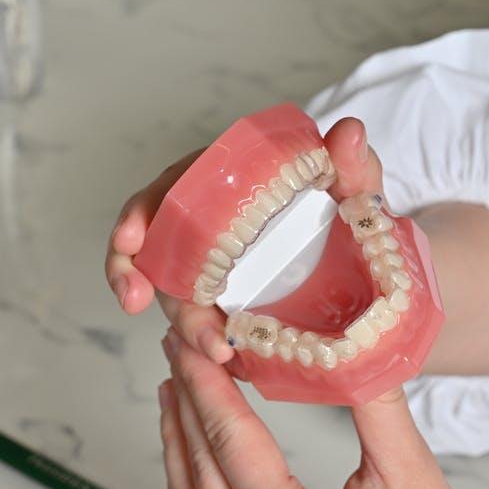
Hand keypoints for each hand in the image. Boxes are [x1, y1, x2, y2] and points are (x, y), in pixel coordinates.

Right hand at [106, 117, 386, 363]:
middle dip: (138, 278)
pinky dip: (199, 335)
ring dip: (183, 321)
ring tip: (213, 350)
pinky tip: (216, 355)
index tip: (130, 237)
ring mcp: (212, 260)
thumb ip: (352, 164)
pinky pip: (200, 315)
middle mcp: (206, 218)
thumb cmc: (341, 203)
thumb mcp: (350, 185)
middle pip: (157, 246)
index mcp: (224, 179)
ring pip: (174, 289)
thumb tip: (350, 133)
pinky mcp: (226, 296)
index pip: (166, 190)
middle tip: (146, 305)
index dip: (139, 214)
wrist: (358, 236)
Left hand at [157, 329, 488, 488]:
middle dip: (185, 399)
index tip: (188, 340)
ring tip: (175, 389)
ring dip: (178, 441)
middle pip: (199, 465)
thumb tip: (346, 338)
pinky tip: (192, 455)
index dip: (204, 381)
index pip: (229, 439)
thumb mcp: (409, 470)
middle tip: (177, 347)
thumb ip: (371, 397)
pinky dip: (190, 486)